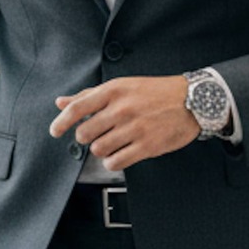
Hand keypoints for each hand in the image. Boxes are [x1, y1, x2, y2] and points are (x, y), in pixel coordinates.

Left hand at [50, 75, 197, 171]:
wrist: (193, 101)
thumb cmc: (156, 93)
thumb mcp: (123, 86)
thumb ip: (90, 95)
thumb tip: (61, 102)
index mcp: (114, 91)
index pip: (77, 108)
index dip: (61, 122)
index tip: (55, 131)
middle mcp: (122, 109)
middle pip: (85, 133)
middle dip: (87, 137)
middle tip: (97, 135)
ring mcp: (135, 129)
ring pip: (99, 149)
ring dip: (101, 150)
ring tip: (112, 143)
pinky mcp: (147, 147)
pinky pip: (116, 162)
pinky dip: (113, 162)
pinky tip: (119, 155)